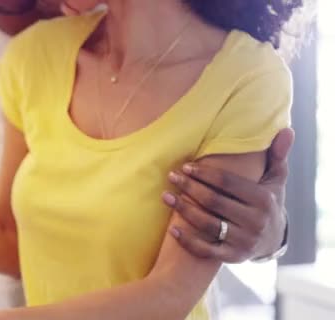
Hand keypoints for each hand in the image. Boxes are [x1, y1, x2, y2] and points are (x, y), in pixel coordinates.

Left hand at [162, 128, 294, 262]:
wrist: (272, 241)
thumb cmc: (267, 203)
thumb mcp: (275, 180)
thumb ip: (277, 156)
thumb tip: (286, 130)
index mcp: (263, 200)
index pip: (228, 183)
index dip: (205, 174)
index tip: (186, 167)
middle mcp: (255, 222)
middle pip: (214, 202)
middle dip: (190, 188)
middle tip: (171, 177)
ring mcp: (243, 242)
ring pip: (207, 224)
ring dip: (183, 210)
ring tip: (166, 196)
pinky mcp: (232, 257)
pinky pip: (206, 250)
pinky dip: (188, 241)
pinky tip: (172, 229)